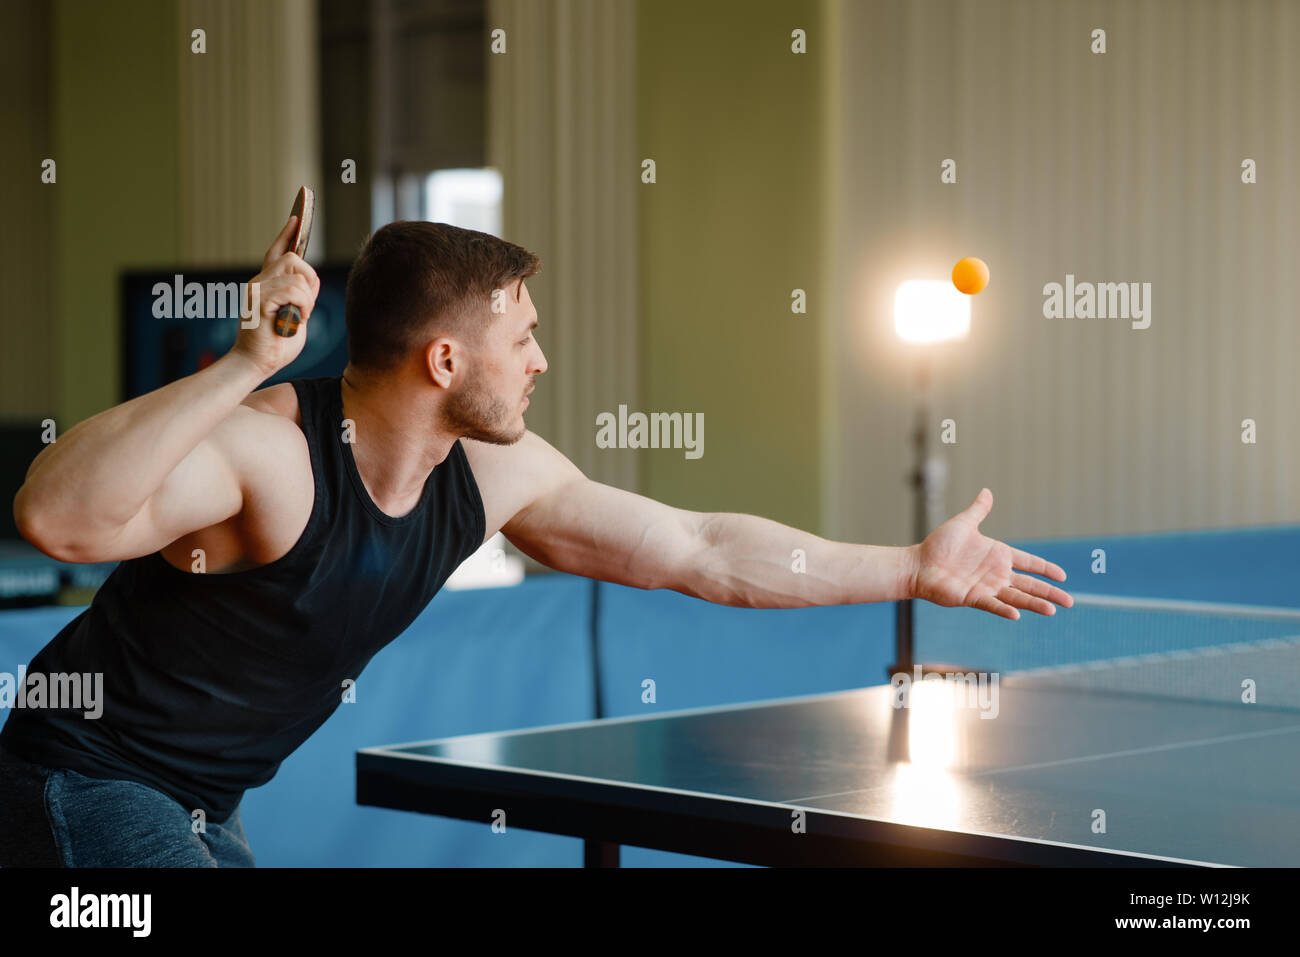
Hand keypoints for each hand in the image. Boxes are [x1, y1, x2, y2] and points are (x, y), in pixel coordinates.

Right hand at [229, 214, 320, 376]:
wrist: (255, 364)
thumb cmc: (276, 345)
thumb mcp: (295, 316)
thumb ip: (301, 297)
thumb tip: (310, 282)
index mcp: (266, 284)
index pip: (276, 251)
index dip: (287, 233)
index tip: (297, 217)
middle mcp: (258, 282)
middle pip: (293, 259)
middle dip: (309, 281)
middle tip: (304, 309)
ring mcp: (256, 289)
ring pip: (298, 276)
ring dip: (306, 301)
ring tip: (296, 319)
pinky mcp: (259, 300)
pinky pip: (295, 292)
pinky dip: (302, 308)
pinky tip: (292, 322)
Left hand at [908, 488, 1072, 619]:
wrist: (918, 564)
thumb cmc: (939, 545)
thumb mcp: (963, 524)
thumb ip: (978, 510)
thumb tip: (987, 491)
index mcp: (998, 555)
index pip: (1029, 562)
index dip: (1045, 569)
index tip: (1063, 576)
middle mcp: (996, 573)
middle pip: (1029, 584)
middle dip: (1049, 592)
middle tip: (1070, 602)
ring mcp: (986, 587)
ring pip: (1016, 596)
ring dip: (1034, 603)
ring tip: (1052, 611)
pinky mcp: (973, 597)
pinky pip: (992, 604)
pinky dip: (1004, 609)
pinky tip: (1018, 615)